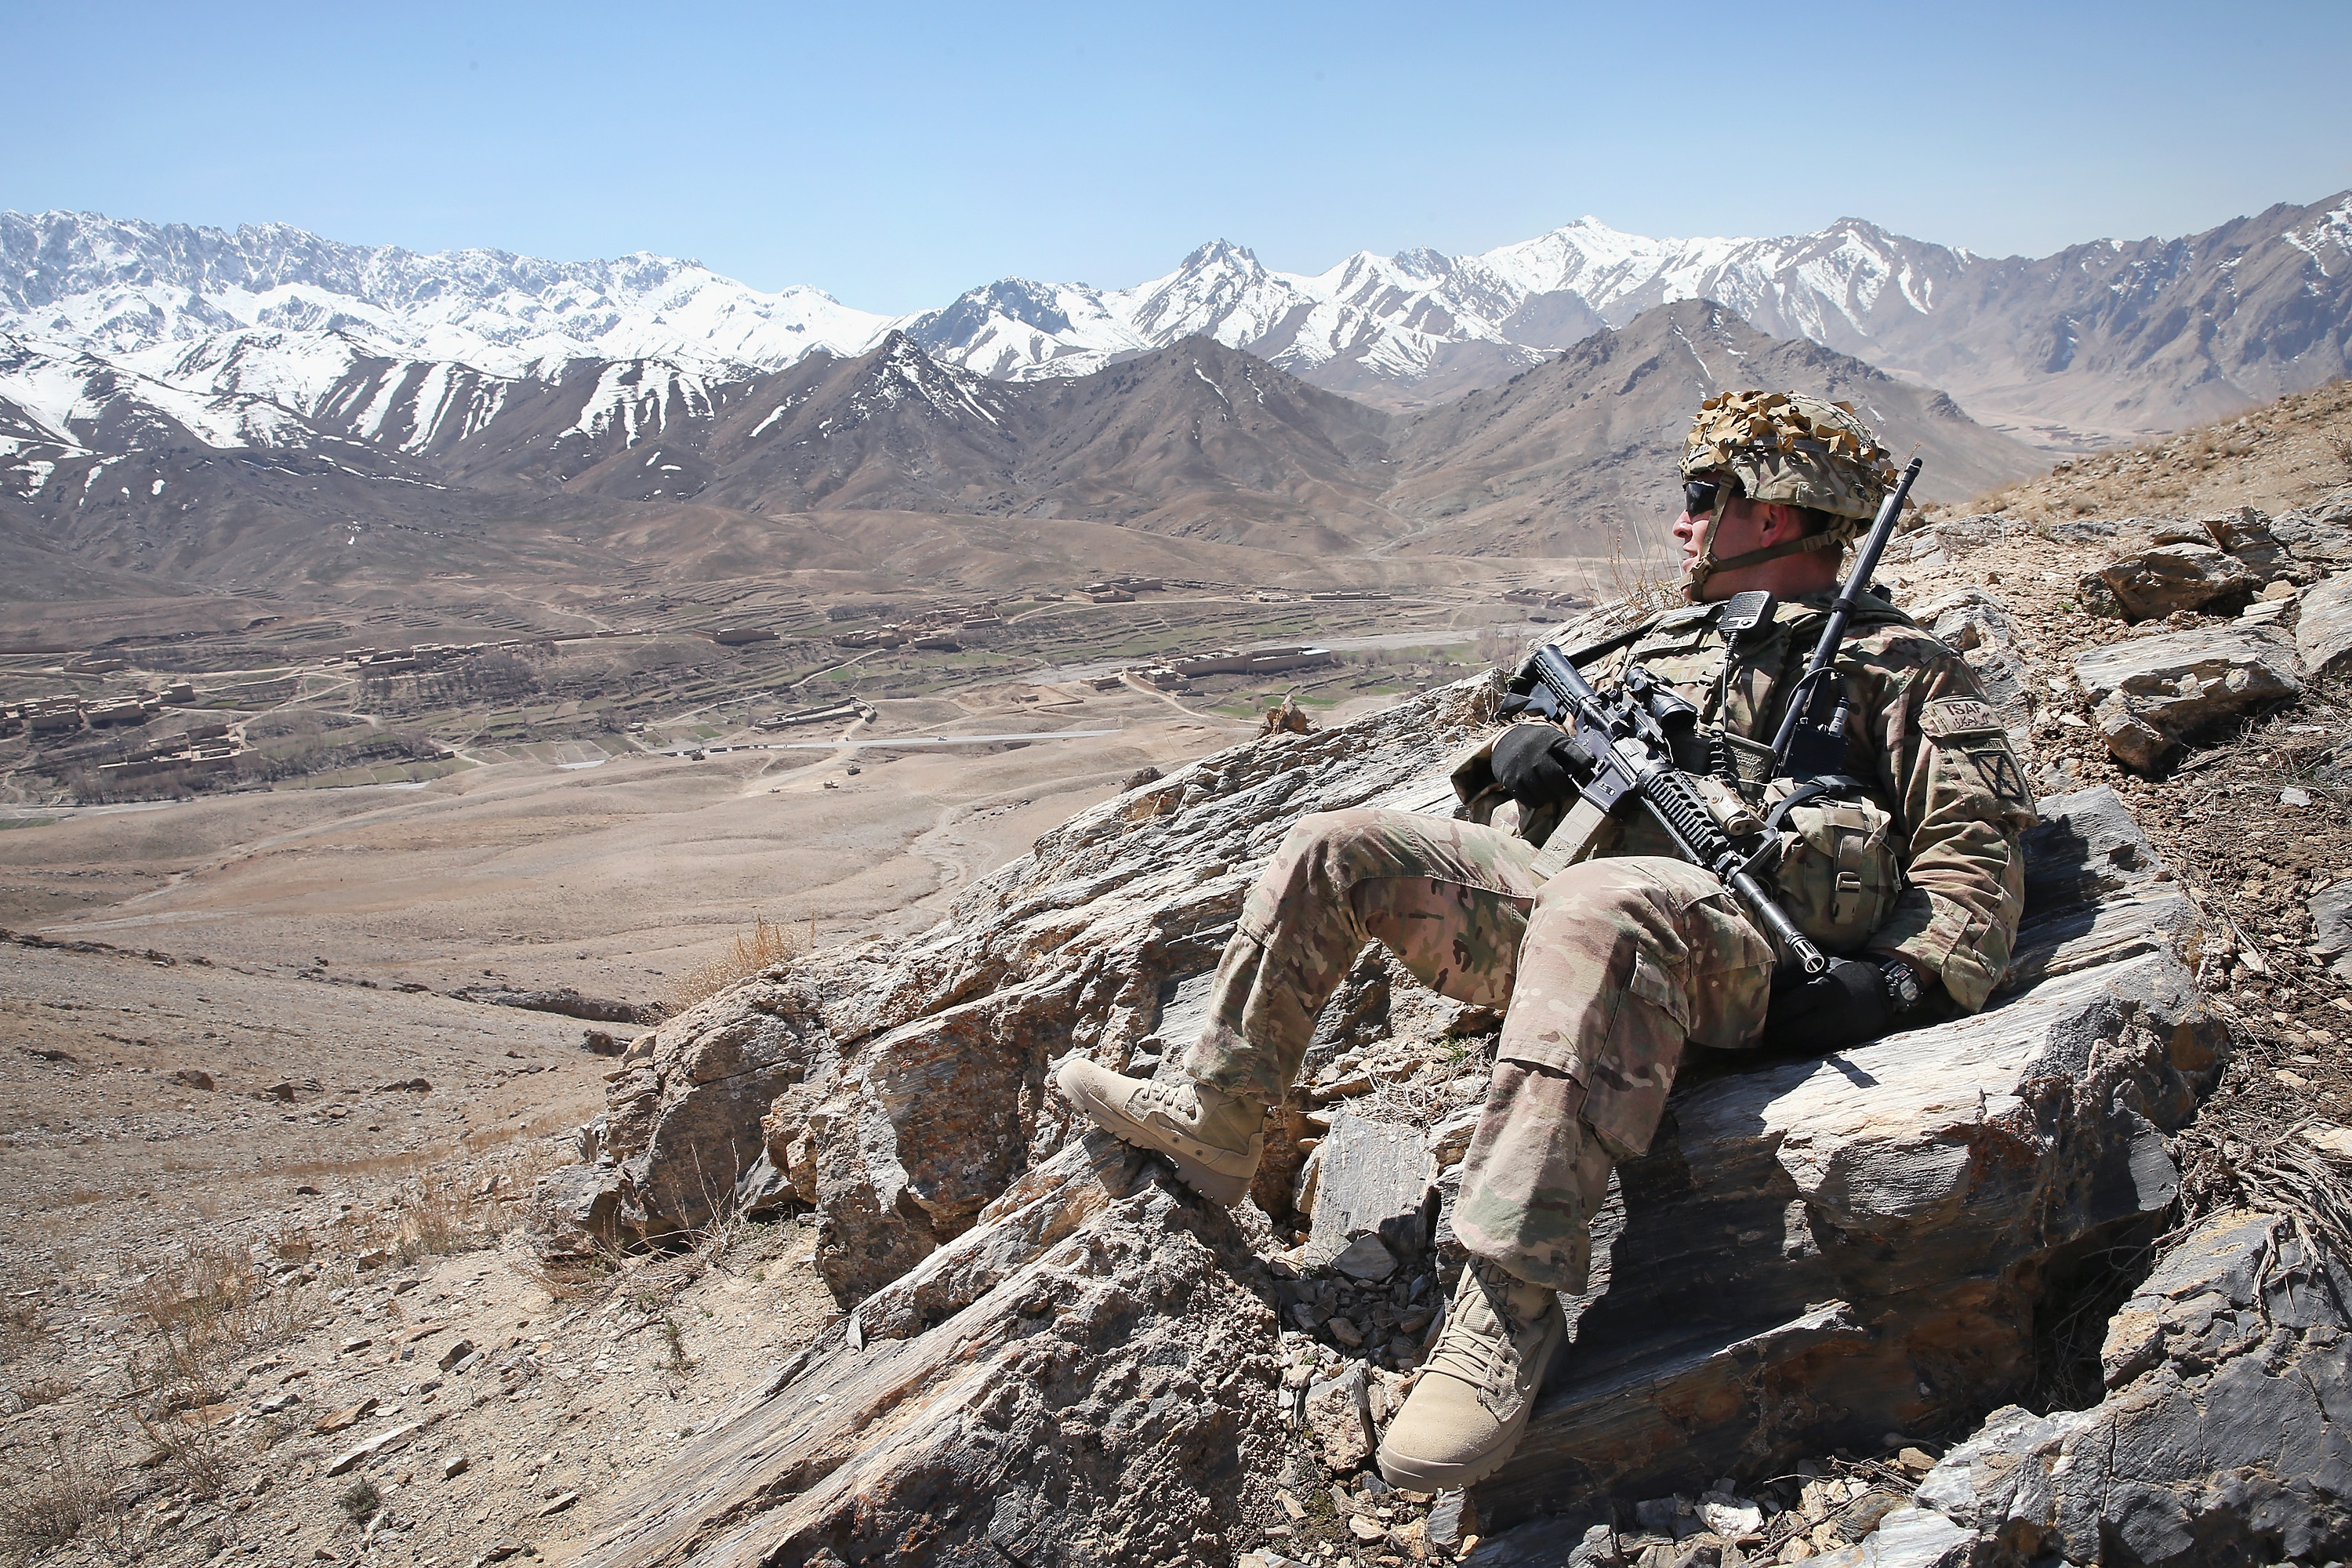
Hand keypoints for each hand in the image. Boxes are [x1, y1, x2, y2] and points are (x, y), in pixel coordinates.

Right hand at [1490, 725, 1594, 807]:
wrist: (1506, 741)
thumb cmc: (1537, 744)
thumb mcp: (1555, 740)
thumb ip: (1571, 752)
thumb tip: (1590, 767)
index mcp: (1553, 742)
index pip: (1575, 753)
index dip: (1585, 763)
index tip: (1588, 768)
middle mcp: (1537, 754)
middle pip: (1559, 780)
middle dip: (1566, 789)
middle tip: (1567, 789)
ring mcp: (1524, 769)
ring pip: (1545, 793)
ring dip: (1552, 796)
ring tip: (1551, 790)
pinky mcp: (1512, 781)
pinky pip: (1531, 800)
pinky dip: (1538, 801)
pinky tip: (1539, 793)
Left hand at [1760, 957, 1902, 1052]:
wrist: (1881, 988)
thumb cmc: (1843, 974)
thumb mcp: (1819, 967)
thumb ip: (1792, 977)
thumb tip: (1765, 985)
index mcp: (1821, 990)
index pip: (1788, 1008)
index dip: (1771, 1015)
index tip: (1759, 1017)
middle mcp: (1830, 1012)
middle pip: (1793, 1030)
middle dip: (1775, 1033)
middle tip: (1762, 1033)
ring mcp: (1839, 1029)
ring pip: (1804, 1043)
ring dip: (1787, 1043)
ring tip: (1775, 1038)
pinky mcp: (1846, 1040)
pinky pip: (1819, 1048)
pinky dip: (1804, 1046)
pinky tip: (1795, 1041)